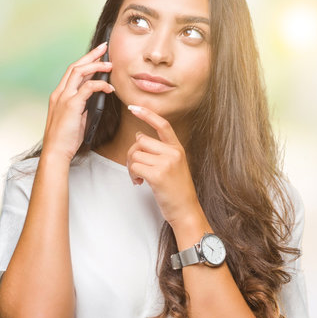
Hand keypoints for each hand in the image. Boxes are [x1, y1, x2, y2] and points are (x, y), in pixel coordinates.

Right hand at [42, 42, 114, 161]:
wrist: (56, 151)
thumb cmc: (66, 139)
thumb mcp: (76, 118)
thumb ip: (82, 106)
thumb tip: (93, 99)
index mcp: (60, 95)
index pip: (73, 71)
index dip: (85, 60)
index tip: (98, 54)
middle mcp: (60, 93)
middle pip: (75, 66)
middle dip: (91, 55)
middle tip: (105, 48)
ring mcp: (64, 97)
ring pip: (79, 72)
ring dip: (96, 66)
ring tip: (110, 65)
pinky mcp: (71, 105)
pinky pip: (88, 87)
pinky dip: (100, 84)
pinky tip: (109, 87)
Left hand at [125, 105, 201, 226]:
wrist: (186, 210)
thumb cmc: (177, 191)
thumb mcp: (174, 166)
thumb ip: (159, 151)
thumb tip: (139, 136)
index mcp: (178, 149)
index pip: (163, 125)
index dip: (147, 114)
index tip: (134, 106)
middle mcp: (173, 153)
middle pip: (141, 140)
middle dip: (132, 153)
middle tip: (135, 168)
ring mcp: (166, 163)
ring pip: (135, 153)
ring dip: (130, 166)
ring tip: (138, 177)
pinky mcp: (158, 175)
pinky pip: (134, 166)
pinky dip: (132, 175)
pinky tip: (139, 183)